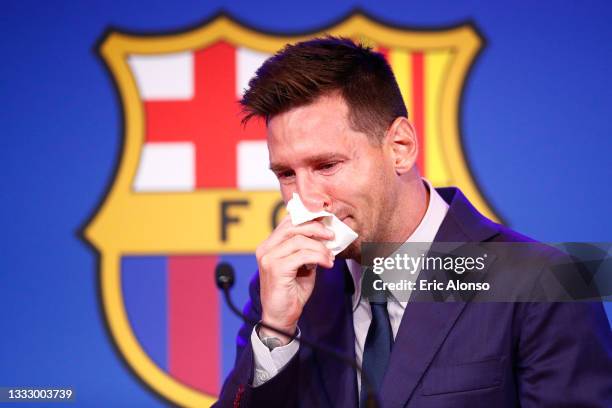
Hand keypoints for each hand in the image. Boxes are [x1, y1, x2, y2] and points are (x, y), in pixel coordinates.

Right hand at [256, 215, 334, 343]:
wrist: (281, 317)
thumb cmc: (291, 292)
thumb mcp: (301, 265)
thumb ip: (307, 249)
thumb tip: (324, 235)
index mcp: (269, 245)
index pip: (288, 222)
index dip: (308, 218)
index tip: (326, 222)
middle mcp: (265, 249)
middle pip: (293, 226)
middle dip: (316, 228)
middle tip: (331, 236)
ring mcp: (268, 258)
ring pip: (299, 240)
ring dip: (320, 247)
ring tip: (330, 257)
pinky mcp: (276, 269)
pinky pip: (302, 255)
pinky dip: (318, 257)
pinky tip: (327, 264)